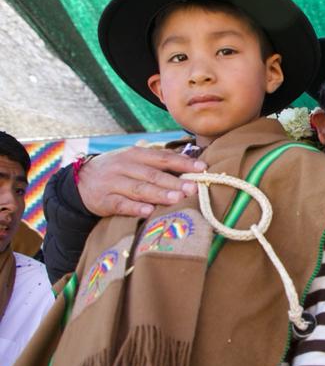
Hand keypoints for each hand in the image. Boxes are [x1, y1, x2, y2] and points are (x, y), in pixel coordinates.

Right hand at [77, 146, 205, 217]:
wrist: (80, 180)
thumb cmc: (119, 171)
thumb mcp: (135, 160)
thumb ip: (159, 161)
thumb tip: (193, 162)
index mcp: (136, 154)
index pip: (163, 157)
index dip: (183, 162)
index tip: (202, 168)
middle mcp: (124, 166)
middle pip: (153, 174)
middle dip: (174, 182)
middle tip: (193, 189)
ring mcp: (113, 183)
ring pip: (139, 188)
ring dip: (159, 194)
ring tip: (177, 199)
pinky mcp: (104, 200)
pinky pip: (121, 204)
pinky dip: (135, 208)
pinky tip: (148, 211)